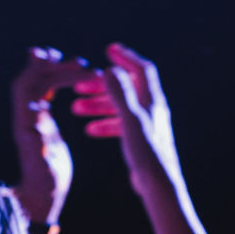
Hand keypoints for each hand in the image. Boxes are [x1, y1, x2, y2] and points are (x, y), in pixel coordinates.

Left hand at [11, 47, 98, 224]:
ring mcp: (30, 118)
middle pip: (32, 79)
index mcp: (26, 123)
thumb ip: (40, 137)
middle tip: (82, 64)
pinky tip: (68, 80)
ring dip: (53, 71)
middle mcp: (25, 117)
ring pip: (35, 84)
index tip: (82, 72)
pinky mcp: (38, 123)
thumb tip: (36, 110)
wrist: (39, 196)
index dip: (55, 72)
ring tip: (74, 63)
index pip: (34, 85)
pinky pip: (42, 94)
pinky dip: (54, 82)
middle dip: (55, 67)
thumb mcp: (46, 162)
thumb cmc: (46, 183)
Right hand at [72, 43, 181, 192]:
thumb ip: (120, 94)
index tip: (108, 50)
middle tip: (80, 84)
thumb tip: (111, 69)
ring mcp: (146, 124)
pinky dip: (105, 123)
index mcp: (152, 101)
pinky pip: (120, 125)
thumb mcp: (130, 120)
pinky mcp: (140, 140)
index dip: (126, 57)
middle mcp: (152, 110)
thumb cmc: (147, 152)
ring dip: (99, 104)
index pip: (141, 70)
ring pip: (120, 106)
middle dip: (103, 84)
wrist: (158, 184)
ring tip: (76, 108)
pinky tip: (90, 129)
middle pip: (127, 87)